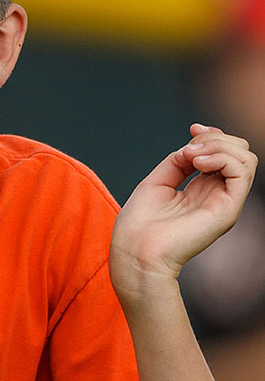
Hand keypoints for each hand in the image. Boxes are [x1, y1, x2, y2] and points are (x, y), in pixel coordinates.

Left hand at [110, 123, 257, 303]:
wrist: (135, 251)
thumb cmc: (140, 223)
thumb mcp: (158, 181)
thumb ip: (178, 161)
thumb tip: (193, 147)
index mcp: (201, 189)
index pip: (225, 153)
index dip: (212, 135)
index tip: (191, 129)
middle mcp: (217, 195)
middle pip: (240, 152)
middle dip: (216, 137)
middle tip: (188, 148)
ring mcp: (224, 203)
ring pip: (247, 159)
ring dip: (218, 146)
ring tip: (191, 157)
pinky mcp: (227, 211)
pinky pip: (242, 173)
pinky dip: (221, 158)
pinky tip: (197, 163)